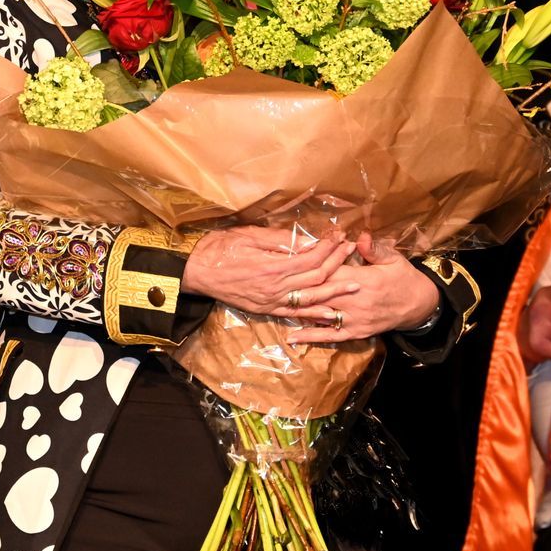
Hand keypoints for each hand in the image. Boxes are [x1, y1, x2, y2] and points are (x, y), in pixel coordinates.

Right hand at [182, 226, 351, 315]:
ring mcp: (271, 302)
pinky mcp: (265, 309)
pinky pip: (294, 314)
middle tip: (352, 252)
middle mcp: (275, 288)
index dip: (328, 247)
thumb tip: (306, 241)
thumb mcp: (248, 236)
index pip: (310, 257)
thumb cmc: (219, 249)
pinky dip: (314, 315)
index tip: (340, 237)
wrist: (196, 272)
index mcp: (273, 267)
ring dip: (334, 292)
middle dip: (337, 264)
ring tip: (354, 285)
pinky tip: (330, 314)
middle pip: (315, 277)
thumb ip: (279, 240)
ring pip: (310, 299)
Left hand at [288, 233, 442, 343]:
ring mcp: (354, 320)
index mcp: (363, 280)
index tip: (293, 260)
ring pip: (320, 315)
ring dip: (297, 311)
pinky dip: (310, 336)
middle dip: (297, 288)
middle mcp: (355, 302)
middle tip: (272, 284)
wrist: (419, 305)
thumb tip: (361, 236)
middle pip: (320, 294)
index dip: (312, 265)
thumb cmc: (403, 277)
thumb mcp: (393, 258)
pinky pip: (330, 336)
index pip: (331, 271)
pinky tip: (292, 337)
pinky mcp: (355, 333)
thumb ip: (375, 249)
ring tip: (273, 308)